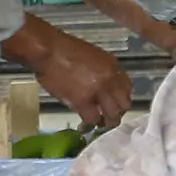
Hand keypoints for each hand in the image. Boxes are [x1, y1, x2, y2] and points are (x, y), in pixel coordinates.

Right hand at [9, 16, 131, 129]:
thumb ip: (100, 71)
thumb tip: (98, 86)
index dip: (121, 99)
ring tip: (97, 125)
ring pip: (112, 115)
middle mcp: (110, 78)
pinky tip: (84, 126)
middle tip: (108, 118)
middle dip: (117, 114)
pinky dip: (89, 124)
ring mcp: (98, 90)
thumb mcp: (91, 56)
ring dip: (105, 122)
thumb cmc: (62, 49)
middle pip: (124, 104)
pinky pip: (92, 118)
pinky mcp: (83, 100)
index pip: (127, 88)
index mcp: (112, 65)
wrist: (47, 50)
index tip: (114, 104)